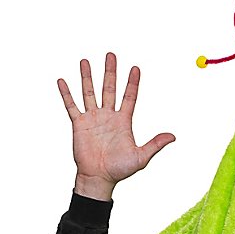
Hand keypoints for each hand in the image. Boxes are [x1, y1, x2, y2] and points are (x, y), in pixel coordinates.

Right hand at [57, 53, 175, 199]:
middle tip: (111, 54)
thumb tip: (173, 136)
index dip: (132, 83)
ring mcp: (93, 118)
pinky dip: (66, 94)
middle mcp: (108, 116)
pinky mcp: (79, 124)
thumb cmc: (120, 170)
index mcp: (123, 121)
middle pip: (109, 88)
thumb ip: (155, 144)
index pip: (129, 97)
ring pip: (89, 92)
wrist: (99, 179)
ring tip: (85, 61)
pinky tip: (62, 80)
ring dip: (87, 77)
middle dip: (110, 72)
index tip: (135, 68)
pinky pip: (71, 106)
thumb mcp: (141, 157)